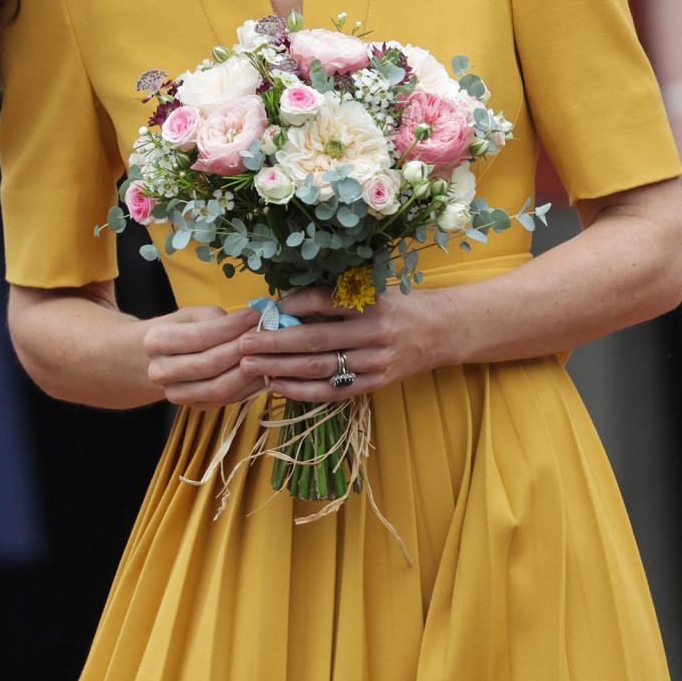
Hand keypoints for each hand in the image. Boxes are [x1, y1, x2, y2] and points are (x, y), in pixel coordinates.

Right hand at [143, 304, 262, 409]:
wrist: (162, 357)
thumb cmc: (182, 329)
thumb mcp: (193, 315)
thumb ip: (219, 319)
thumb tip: (252, 323)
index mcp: (156, 342)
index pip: (200, 337)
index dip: (231, 328)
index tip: (254, 317)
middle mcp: (160, 372)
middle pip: (209, 364)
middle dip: (241, 350)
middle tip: (263, 336)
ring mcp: (176, 393)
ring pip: (218, 388)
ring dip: (247, 371)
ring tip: (264, 354)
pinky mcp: (193, 406)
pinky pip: (226, 400)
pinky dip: (247, 387)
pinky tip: (260, 371)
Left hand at [237, 286, 448, 400]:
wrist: (438, 330)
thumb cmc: (396, 304)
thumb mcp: (371, 290)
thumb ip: (334, 296)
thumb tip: (285, 302)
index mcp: (371, 302)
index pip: (324, 301)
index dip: (293, 304)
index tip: (268, 309)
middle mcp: (373, 332)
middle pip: (315, 340)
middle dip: (275, 343)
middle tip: (243, 344)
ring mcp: (375, 362)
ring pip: (320, 368)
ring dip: (281, 368)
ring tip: (251, 366)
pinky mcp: (375, 384)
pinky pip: (333, 390)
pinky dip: (302, 390)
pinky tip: (277, 385)